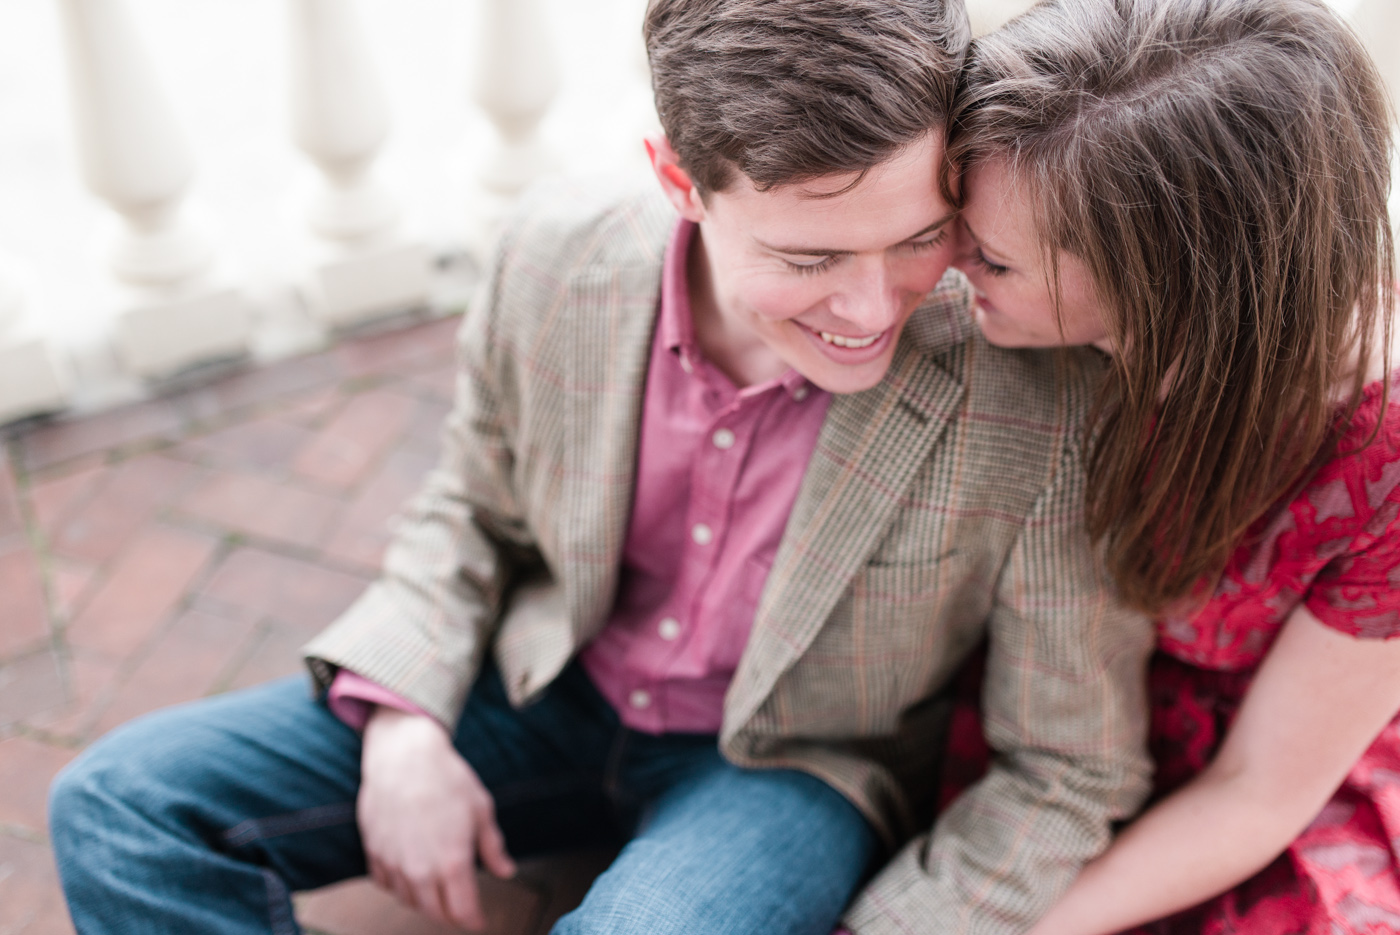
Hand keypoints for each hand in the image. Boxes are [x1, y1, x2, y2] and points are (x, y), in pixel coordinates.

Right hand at [358, 706, 515, 928]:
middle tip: (461, 907)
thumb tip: (506, 871)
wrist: (403, 756)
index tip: (480, 921)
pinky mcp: (374, 852)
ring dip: (425, 902)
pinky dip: (400, 887)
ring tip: (438, 891)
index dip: (474, 921)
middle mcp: (420, 870)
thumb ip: (493, 847)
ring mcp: (394, 863)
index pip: (463, 911)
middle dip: (451, 915)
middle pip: (434, 913)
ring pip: (409, 901)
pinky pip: (386, 884)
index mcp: (452, 862)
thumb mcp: (481, 810)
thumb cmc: (446, 778)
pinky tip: (411, 875)